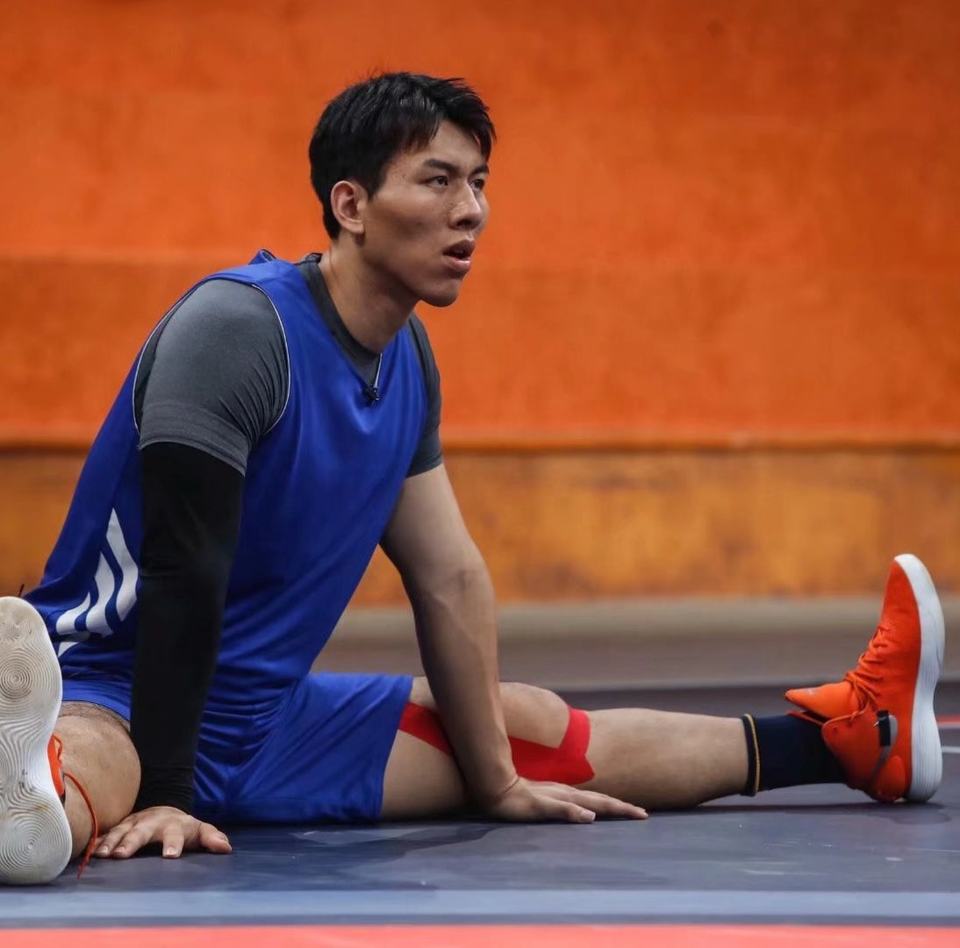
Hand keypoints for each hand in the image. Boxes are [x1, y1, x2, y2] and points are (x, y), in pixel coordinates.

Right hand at [93, 806, 231, 859]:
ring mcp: (133, 824)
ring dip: (110, 842)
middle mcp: (151, 823)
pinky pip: (105, 834)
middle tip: (121, 856)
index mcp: (173, 825)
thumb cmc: (183, 827)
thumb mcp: (199, 830)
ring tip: (101, 855)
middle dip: (131, 842)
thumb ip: (212, 837)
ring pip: (120, 831)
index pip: (175, 835)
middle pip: (141, 832)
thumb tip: (226, 848)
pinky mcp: (119, 828)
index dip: (173, 844)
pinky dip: (96, 841)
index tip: (171, 856)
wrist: (163, 809)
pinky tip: (87, 851)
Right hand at [483, 777, 647, 823]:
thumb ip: (559, 807)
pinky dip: (574, 812)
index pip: (598, 800)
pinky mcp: (538, 805)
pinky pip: (559, 808)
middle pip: (599, 800)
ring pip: (586, 802)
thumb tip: (584, 814)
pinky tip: (587, 817)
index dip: (618, 805)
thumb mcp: (540, 801)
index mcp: (566, 794)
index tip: (640, 812)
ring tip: (628, 813)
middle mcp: (564, 793)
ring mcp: (552, 798)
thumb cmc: (515, 793)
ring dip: (608, 807)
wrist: (491, 783)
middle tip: (644, 815)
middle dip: (622, 807)